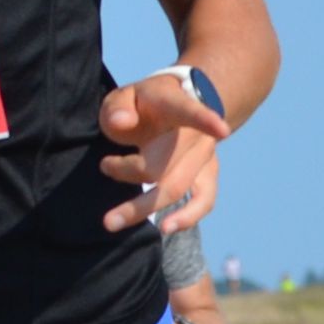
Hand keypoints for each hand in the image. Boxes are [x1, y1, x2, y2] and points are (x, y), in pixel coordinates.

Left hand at [97, 68, 227, 232]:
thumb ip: (118, 106)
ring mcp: (204, 157)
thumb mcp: (125, 96)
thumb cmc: (145, 104)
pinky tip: (165, 228)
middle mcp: (197, 134)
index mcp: (178, 107)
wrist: (179, 107)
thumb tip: (122, 122)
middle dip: (131, 174)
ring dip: (146, 207)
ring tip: (114, 222)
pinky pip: (203, 202)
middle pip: (167, 163)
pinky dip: (187, 217)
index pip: (190, 112)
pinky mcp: (206, 176)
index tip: (222, 131)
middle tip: (101, 171)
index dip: (205, 120)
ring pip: (179, 187)